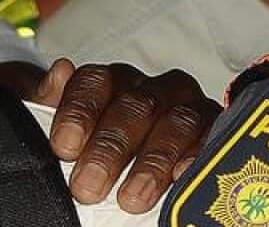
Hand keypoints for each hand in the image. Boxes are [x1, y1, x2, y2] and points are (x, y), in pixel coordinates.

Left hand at [35, 59, 220, 212]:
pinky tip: (182, 177)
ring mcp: (188, 108)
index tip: (63, 147)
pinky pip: (213, 139)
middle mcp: (152, 89)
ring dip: (152, 162)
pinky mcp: (217, 131)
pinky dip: (198, 157)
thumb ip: (52, 100)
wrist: (139, 168)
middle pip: (135, 106)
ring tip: (130, 198)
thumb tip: (59, 71)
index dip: (79, 112)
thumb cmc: (93, 146)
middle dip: (110, 148)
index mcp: (113, 81)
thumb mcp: (67, 125)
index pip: (95, 82)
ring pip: (176, 122)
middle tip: (87, 186)